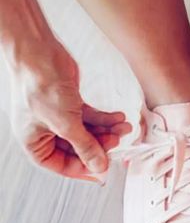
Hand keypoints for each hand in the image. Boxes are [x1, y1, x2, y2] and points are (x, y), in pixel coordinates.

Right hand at [7, 42, 130, 180]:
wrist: (40, 53)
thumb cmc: (40, 87)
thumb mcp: (66, 125)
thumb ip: (85, 147)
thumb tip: (99, 166)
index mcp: (34, 142)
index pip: (60, 165)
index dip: (82, 169)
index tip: (103, 169)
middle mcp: (45, 131)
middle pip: (78, 149)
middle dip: (99, 145)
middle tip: (116, 141)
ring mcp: (58, 117)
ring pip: (87, 132)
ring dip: (107, 131)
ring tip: (123, 127)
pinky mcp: (70, 104)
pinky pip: (90, 117)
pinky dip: (105, 119)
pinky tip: (118, 118)